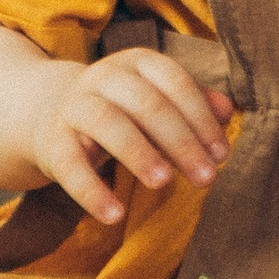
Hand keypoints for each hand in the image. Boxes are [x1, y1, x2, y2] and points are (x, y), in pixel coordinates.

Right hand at [28, 51, 231, 224]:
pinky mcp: (52, 141)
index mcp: (138, 63)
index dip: (201, 118)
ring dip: (139, 153)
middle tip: (208, 178)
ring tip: (164, 183)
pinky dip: (92, 192)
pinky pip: (70, 165)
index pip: (176, 83)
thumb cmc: (122, 108)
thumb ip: (193, 103)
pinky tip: (115, 215)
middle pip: (147, 104)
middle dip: (181, 142)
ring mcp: (75, 106)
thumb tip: (228, 111)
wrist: (50, 112)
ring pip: (108, 123)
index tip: (222, 154)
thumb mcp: (157, 99)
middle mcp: (104, 77)